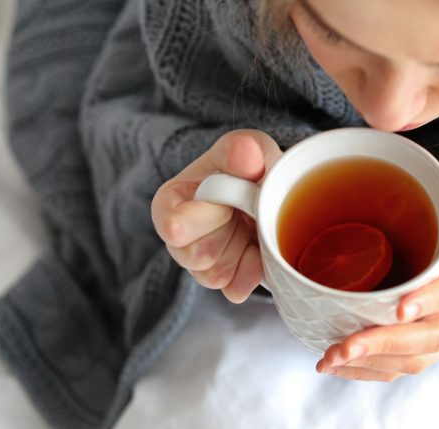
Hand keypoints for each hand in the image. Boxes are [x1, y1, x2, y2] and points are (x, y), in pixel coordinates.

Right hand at [151, 129, 281, 302]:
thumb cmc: (248, 166)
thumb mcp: (248, 148)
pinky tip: (258, 252)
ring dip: (242, 251)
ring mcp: (200, 263)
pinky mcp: (225, 280)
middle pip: (197, 255)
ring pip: (216, 275)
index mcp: (171, 201)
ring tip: (249, 227)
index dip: (209, 216)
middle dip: (229, 233)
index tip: (229, 202)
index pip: (175, 226)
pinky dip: (252, 273)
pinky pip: (234, 289)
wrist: (267, 188)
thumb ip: (244, 149)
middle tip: (243, 212)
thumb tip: (244, 152)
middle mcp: (177, 237)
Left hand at [315, 163, 438, 380]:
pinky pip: (401, 369)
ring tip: (331, 356)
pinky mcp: (427, 352)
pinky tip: (336, 366)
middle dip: (387, 342)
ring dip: (372, 361)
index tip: (398, 309)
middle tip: (347, 344)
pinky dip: (368, 372)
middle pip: (433, 335)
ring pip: (415, 358)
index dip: (431, 301)